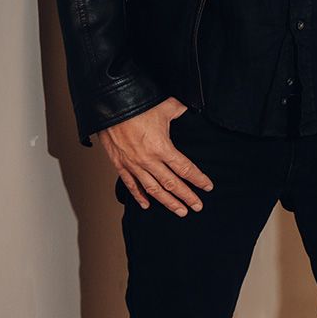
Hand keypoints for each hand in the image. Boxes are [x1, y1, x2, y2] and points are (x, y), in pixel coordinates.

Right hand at [98, 97, 211, 215]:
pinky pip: (131, 184)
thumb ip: (181, 111)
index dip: (198, 179)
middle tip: (197, 206)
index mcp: (162, 148)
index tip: (207, 187)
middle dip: (187, 196)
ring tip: (179, 211)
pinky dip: (139, 196)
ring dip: (167, 202)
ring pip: (153, 189)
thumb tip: (190, 110)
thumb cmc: (137, 106)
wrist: (109, 107)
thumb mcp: (167, 106)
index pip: (185, 169)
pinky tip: (147, 205)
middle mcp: (148, 160)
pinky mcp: (120, 164)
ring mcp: (133, 164)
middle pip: (172, 184)